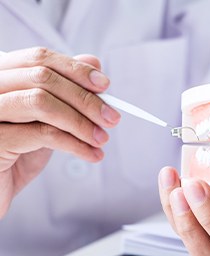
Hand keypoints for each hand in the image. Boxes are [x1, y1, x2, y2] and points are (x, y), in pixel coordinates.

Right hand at [0, 47, 120, 216]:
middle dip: (85, 98)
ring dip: (81, 121)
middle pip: (43, 77)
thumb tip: (92, 63)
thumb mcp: (44, 121)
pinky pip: (43, 134)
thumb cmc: (15, 156)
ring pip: (42, 101)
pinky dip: (75, 144)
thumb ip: (63, 94)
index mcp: (1, 78)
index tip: (104, 85)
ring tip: (101, 139)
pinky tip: (91, 154)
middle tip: (111, 118)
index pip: (39, 58)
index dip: (76, 69)